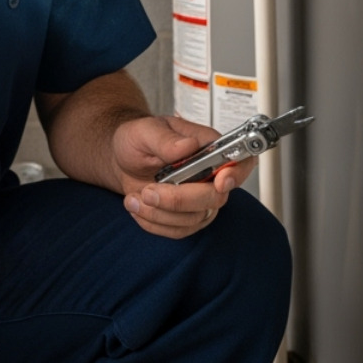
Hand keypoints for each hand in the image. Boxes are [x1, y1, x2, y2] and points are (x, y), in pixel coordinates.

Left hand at [111, 115, 255, 238]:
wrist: (122, 161)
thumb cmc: (138, 141)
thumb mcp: (144, 132)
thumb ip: (165, 139)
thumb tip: (187, 146)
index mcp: (208, 147)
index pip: (240, 161)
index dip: (237, 174)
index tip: (220, 182)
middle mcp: (210, 176)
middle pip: (215, 198)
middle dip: (179, 200)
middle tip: (149, 191)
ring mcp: (200, 199)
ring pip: (194, 219)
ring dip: (159, 213)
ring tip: (136, 197)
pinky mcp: (186, 218)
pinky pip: (178, 231)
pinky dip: (153, 223)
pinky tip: (137, 207)